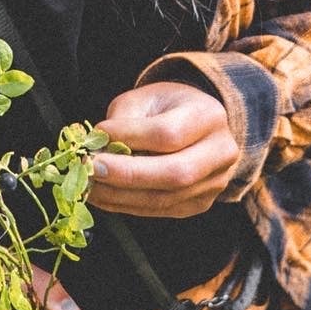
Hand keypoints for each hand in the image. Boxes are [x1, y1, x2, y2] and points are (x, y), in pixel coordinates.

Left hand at [88, 82, 238, 217]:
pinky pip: (160, 210)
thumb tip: (99, 150)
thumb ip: (124, 121)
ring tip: (89, 184)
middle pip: (174, 174)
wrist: (195, 124)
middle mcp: (220, 153)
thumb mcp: (144, 99)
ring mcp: (214, 183)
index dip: (130, 137)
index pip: (168, 134)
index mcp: (208, 116)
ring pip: (165, 198)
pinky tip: (103, 196)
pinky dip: (126, 205)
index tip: (99, 134)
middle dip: (127, 175)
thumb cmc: (166, 108)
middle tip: (91, 168)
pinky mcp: (199, 204)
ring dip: (120, 195)